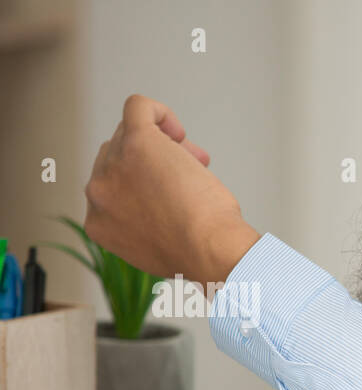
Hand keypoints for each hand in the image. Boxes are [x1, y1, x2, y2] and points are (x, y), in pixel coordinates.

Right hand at [84, 94, 259, 286]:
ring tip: (196, 162)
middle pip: (119, 157)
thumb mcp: (155, 248)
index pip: (112, 185)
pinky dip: (159, 113)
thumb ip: (141, 225)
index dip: (144, 185)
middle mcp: (98, 191)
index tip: (173, 196)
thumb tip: (160, 202)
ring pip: (131, 134)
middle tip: (191, 177)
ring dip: (165, 145)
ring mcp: (114, 164)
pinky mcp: (137, 141)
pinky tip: (179, 132)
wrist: (208, 250)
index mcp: (98, 221)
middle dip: (156, 163)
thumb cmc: (197, 254)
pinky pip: (138, 107)